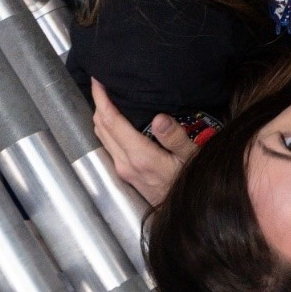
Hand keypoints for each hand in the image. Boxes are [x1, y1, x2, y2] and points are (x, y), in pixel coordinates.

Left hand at [91, 79, 196, 205]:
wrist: (188, 211)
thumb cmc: (192, 180)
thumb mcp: (192, 156)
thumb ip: (175, 138)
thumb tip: (160, 118)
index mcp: (140, 156)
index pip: (111, 121)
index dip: (101, 98)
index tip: (98, 80)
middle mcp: (125, 163)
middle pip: (101, 127)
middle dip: (98, 103)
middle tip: (101, 83)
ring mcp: (123, 170)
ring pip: (102, 137)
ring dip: (101, 115)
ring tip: (105, 96)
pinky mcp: (125, 174)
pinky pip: (108, 145)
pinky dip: (106, 128)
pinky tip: (114, 120)